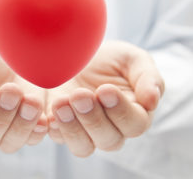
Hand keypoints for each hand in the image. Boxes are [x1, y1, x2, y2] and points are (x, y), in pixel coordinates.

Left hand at [47, 41, 164, 156]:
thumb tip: (152, 100)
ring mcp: (85, 130)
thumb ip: (147, 77)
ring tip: (61, 103)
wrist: (81, 55)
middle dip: (93, 118)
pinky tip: (48, 112)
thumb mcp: (132, 59)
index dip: (120, 111)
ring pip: (83, 146)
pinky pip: (58, 137)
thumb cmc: (111, 60)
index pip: (134, 124)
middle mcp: (111, 128)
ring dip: (71, 127)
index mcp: (134, 113)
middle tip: (80, 94)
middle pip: (108, 139)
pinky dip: (54, 127)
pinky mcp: (63, 126)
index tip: (105, 89)